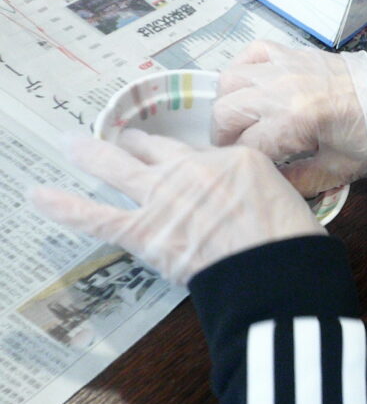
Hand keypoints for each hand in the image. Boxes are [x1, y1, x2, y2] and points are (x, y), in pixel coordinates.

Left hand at [29, 130, 324, 285]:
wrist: (274, 264)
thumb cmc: (291, 239)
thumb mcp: (288, 202)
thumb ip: (262, 197)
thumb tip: (257, 210)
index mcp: (232, 159)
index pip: (201, 152)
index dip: (184, 153)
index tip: (178, 154)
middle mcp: (192, 169)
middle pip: (154, 148)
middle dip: (135, 143)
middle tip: (125, 139)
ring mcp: (163, 197)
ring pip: (115, 168)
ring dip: (90, 154)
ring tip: (70, 143)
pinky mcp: (144, 230)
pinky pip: (95, 215)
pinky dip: (64, 205)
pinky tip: (39, 196)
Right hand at [214, 40, 366, 196]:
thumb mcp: (337, 170)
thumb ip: (297, 181)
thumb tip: (267, 183)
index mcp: (297, 119)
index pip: (246, 145)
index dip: (242, 163)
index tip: (248, 171)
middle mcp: (283, 87)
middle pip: (225, 112)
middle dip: (225, 138)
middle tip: (238, 152)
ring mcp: (285, 65)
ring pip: (229, 81)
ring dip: (228, 106)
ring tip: (242, 124)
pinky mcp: (292, 52)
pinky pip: (250, 53)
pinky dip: (241, 70)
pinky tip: (250, 90)